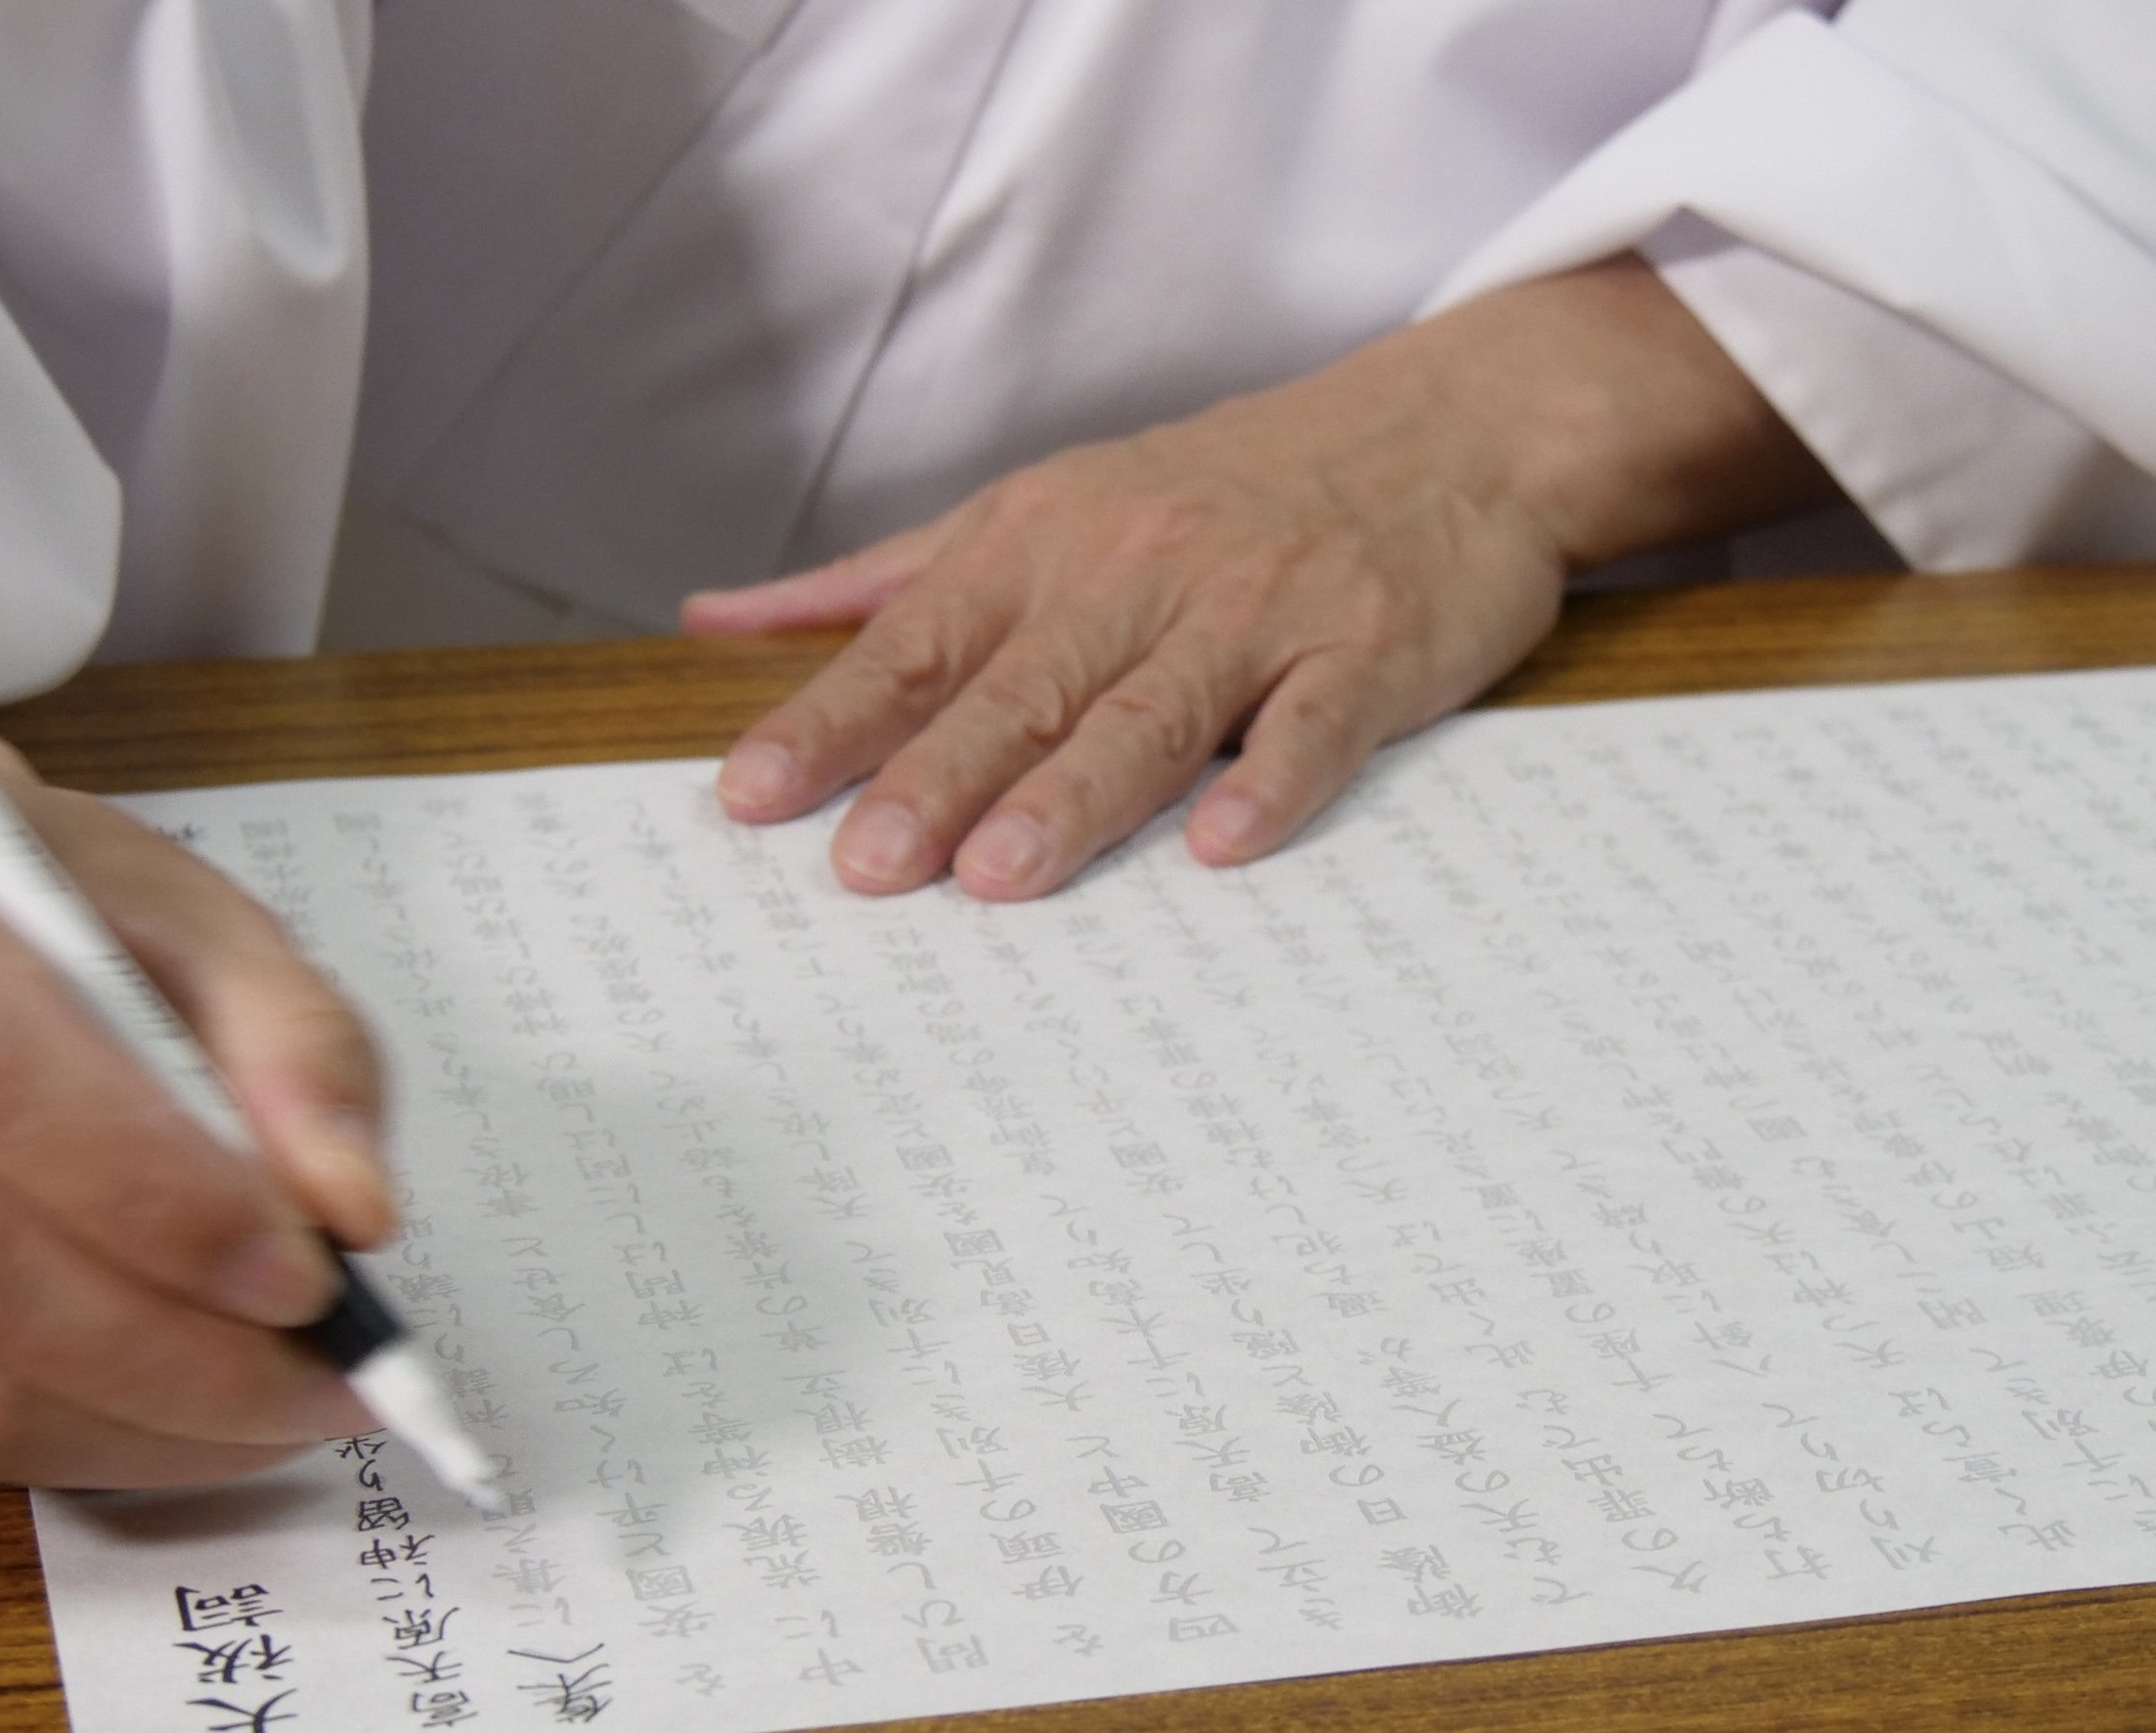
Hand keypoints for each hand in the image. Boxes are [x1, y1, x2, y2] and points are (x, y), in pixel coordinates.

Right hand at [0, 591, 392, 1485]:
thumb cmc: (23, 897)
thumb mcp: (187, 909)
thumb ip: (294, 1039)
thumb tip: (354, 1212)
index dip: (161, 1201)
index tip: (308, 1275)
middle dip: (179, 1360)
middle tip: (324, 1390)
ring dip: (134, 1432)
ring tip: (266, 1417)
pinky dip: (51, 1448)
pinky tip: (148, 1413)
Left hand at [694, 256, 1835, 898]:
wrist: (1443, 429)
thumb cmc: (1213, 489)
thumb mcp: (1034, 507)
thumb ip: (879, 580)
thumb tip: (717, 620)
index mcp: (1041, 542)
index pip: (915, 641)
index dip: (832, 719)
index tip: (751, 794)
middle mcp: (1136, 570)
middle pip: (1020, 687)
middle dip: (935, 776)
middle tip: (866, 866)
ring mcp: (1254, 610)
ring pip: (1150, 711)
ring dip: (1074, 794)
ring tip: (1001, 876)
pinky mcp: (1364, 651)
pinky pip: (1313, 726)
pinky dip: (1271, 782)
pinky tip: (1222, 846)